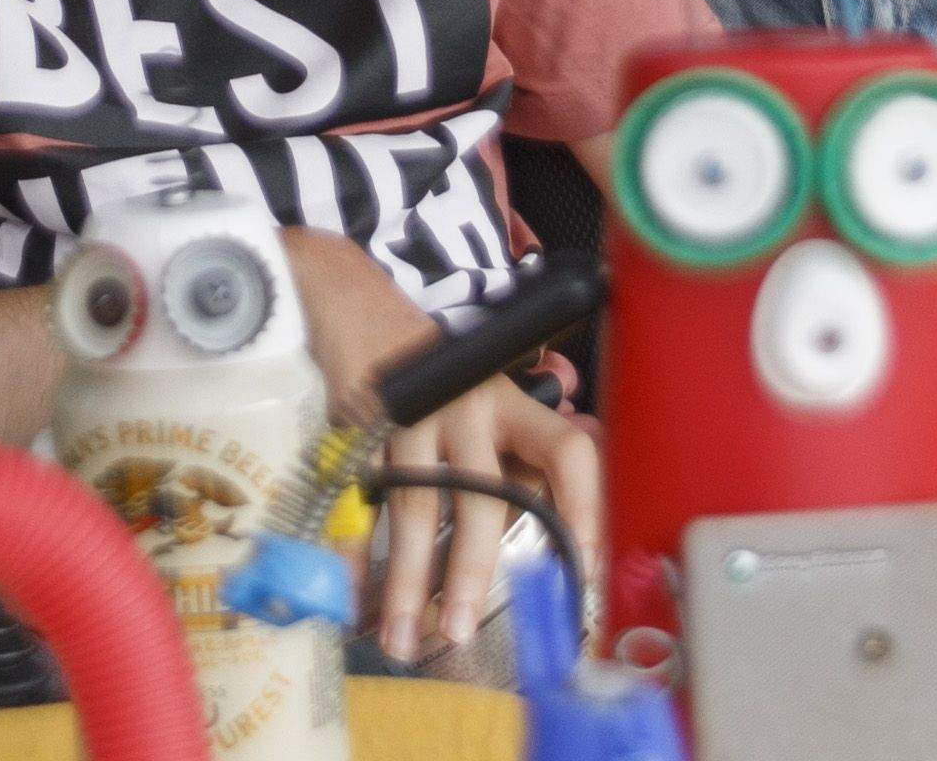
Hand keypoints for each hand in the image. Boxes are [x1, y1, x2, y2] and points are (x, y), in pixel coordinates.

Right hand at [282, 234, 605, 664]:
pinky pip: (361, 498)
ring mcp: (415, 413)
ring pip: (420, 504)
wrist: (352, 302)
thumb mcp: (482, 401)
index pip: (569, 451)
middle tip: (461, 632)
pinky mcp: (363, 419)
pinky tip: (351, 592)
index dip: (585, 510)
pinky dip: (353, 551)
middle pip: (486, 496)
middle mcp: (472, 406)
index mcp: (513, 404)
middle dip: (474, 573)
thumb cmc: (430, 368)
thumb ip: (512, 457)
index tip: (584, 576)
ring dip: (411, 579)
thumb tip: (558, 528)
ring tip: (402, 635)